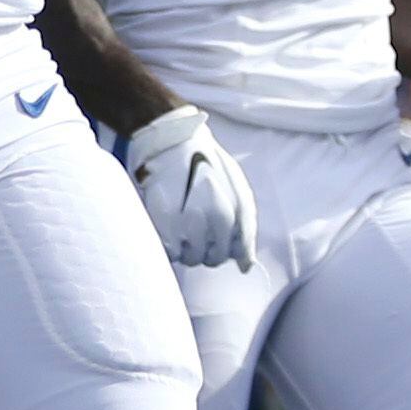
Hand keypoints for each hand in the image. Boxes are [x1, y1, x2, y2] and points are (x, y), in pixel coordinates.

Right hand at [122, 105, 258, 270]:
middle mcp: (215, 220)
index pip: (237, 252)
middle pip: (214, 259)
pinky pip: (171, 252)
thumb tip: (246, 266)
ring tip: (182, 226)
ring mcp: (189, 223)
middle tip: (198, 229)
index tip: (219, 234)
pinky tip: (170, 226)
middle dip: (208, 250)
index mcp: (236, 212)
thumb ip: (246, 229)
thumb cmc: (209, 165)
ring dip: (188, 249)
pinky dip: (170, 245)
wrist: (173, 143)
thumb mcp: (238, 190)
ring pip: (192, 259)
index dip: (228, 246)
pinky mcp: (164, 224)